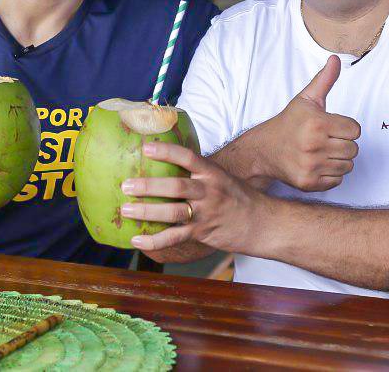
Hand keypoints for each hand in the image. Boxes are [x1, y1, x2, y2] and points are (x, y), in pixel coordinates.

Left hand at [123, 142, 268, 253]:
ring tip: (126, 210)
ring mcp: (206, 213)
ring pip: (173, 212)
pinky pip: (175, 237)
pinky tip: (137, 240)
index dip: (166, 151)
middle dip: (149, 186)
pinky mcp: (203, 232)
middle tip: (126, 185)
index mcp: (212, 173)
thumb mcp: (221, 177)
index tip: (145, 148)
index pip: (187, 157)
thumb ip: (198, 172)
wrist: (262, 223)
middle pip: (176, 187)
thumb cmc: (237, 197)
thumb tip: (167, 162)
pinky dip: (155, 240)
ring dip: (147, 212)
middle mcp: (209, 191)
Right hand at [242, 56, 359, 191]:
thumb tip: (336, 59)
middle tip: (325, 140)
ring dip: (338, 159)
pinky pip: (338, 180)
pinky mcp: (309, 183)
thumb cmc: (289, 123)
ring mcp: (311, 166)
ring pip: (348, 166)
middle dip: (343, 143)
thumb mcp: (306, 99)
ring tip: (322, 152)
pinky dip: (331, 174)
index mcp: (317, 123)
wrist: (264, 150)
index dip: (345, 127)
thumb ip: (324, 80)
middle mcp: (314, 146)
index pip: (355, 130)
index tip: (330, 126)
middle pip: (354, 149)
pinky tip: (317, 164)